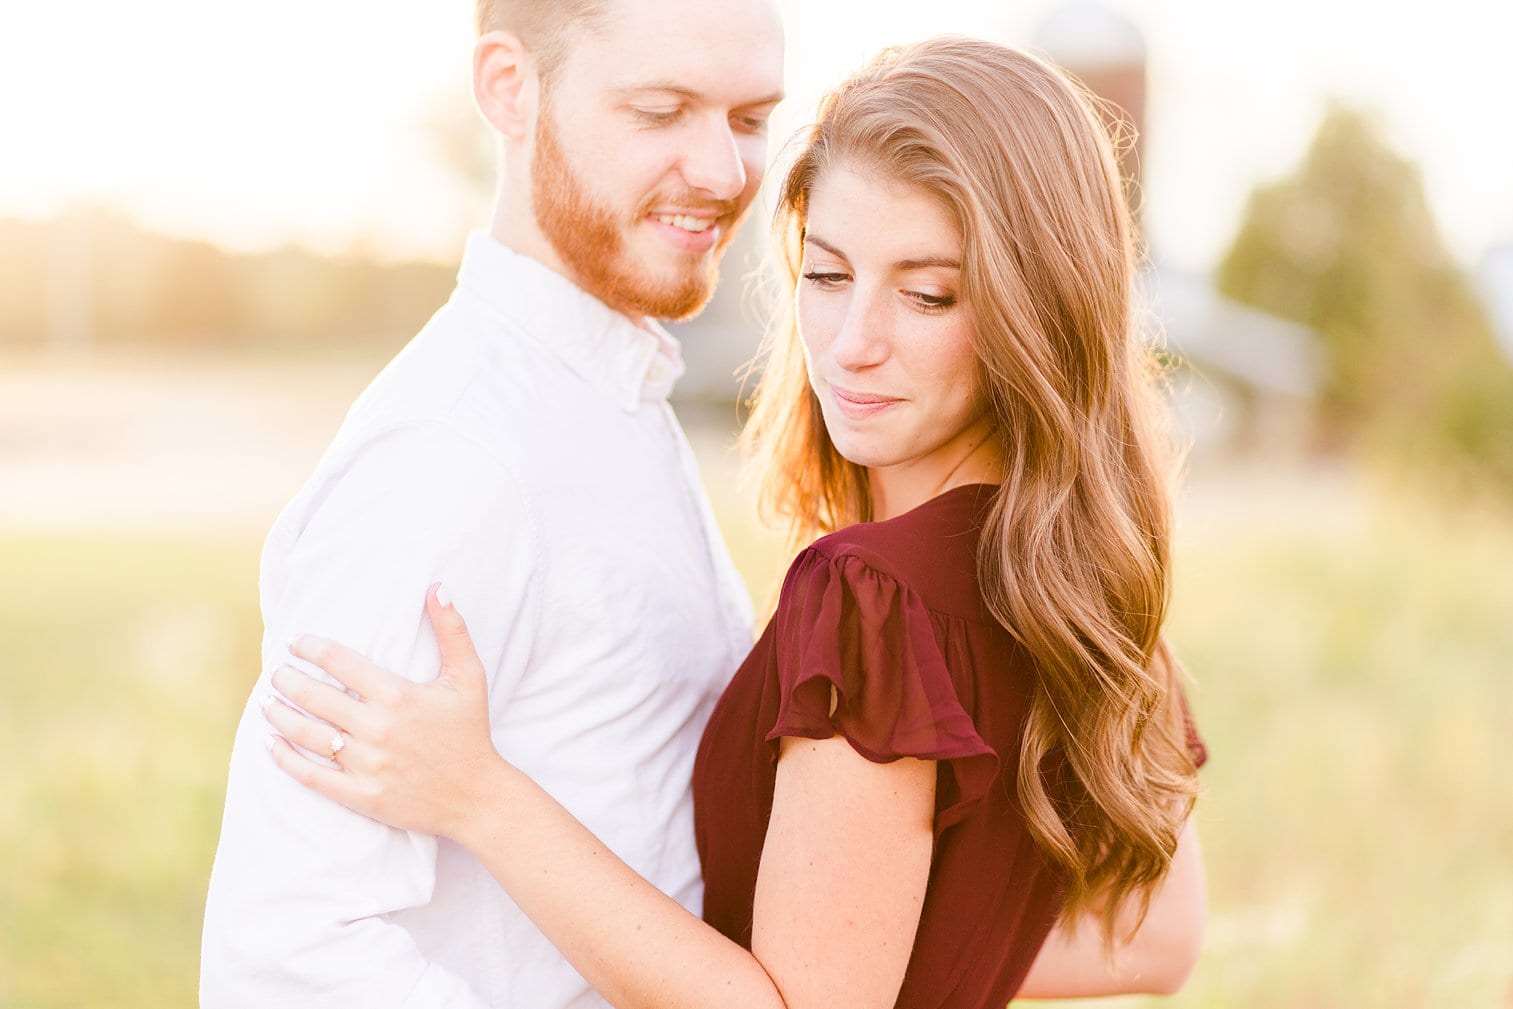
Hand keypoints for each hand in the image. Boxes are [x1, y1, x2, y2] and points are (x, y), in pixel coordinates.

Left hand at [262, 583, 500, 838]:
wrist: (476, 797)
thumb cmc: (470, 732)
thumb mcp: (469, 677)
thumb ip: (452, 630)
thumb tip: (436, 587)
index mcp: (398, 695)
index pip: (340, 663)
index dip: (311, 648)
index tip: (296, 642)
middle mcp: (378, 728)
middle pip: (315, 697)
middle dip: (288, 681)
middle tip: (276, 673)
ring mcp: (367, 764)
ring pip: (307, 734)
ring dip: (280, 716)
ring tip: (267, 703)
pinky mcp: (361, 795)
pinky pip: (311, 776)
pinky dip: (286, 759)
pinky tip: (271, 745)